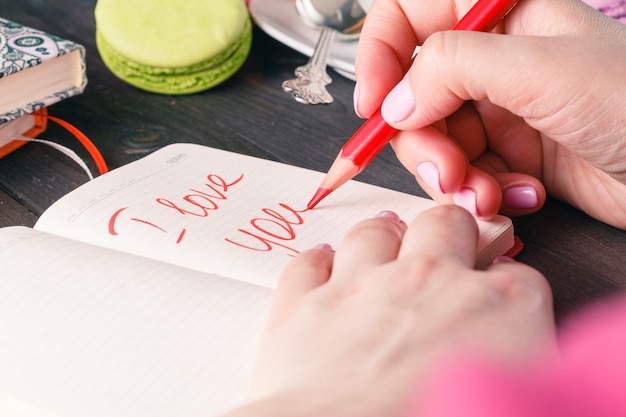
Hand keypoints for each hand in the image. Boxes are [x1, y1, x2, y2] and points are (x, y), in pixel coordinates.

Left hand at [226, 206, 554, 416]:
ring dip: (381, 241)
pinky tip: (325, 272)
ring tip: (382, 255)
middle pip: (446, 226)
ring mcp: (362, 286)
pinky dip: (317, 266)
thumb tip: (520, 354)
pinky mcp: (304, 303)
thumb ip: (524, 357)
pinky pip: (309, 263)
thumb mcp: (517, 397)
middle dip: (449, 235)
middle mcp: (430, 280)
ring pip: (375, 231)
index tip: (497, 304)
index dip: (507, 291)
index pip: (519, 276)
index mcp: (500, 308)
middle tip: (442, 255)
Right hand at [354, 0, 625, 227]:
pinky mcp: (510, 154)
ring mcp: (500, 108)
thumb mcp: (541, 70)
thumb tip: (393, 100)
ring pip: (434, 140)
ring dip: (451, 176)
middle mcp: (494, 59)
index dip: (379, 54)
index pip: (408, 15)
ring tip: (485, 195)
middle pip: (413, 93)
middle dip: (422, 141)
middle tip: (446, 171)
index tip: (372, 104)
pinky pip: (465, 173)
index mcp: (499, 15)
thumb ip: (454, 68)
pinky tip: (516, 198)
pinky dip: (479, 192)